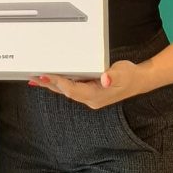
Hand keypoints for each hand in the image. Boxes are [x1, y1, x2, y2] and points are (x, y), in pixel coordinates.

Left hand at [29, 60, 148, 109]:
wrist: (138, 81)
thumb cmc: (130, 76)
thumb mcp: (122, 73)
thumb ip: (113, 76)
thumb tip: (105, 79)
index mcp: (96, 96)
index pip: (72, 90)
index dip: (59, 83)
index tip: (47, 75)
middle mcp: (90, 99)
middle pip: (65, 92)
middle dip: (49, 84)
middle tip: (33, 77)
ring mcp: (89, 96)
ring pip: (66, 91)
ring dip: (51, 84)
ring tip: (36, 79)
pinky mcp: (89, 92)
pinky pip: (71, 88)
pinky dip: (60, 83)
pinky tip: (51, 80)